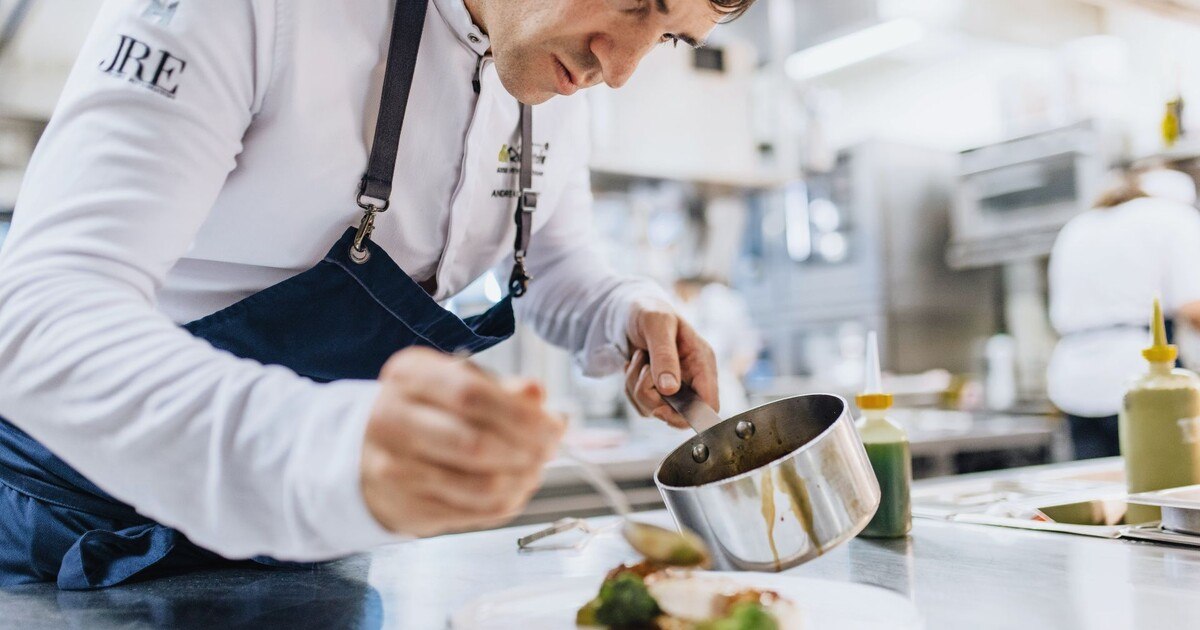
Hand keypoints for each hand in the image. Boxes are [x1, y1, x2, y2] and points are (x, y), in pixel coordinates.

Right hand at [360, 347, 564, 536]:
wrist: (367, 451)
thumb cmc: (426, 411)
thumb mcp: (456, 383)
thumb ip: (500, 389)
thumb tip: (537, 394)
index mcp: (409, 376)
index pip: (471, 395)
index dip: (521, 414)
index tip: (554, 425)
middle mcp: (393, 420)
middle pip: (475, 443)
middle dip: (527, 450)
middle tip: (550, 450)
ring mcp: (395, 470)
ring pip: (480, 486)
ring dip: (523, 480)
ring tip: (535, 469)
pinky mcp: (408, 508)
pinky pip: (474, 512)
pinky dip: (507, 502)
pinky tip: (515, 488)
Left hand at [624, 298, 718, 427]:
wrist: (628, 310)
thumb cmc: (649, 311)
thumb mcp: (657, 324)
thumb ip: (664, 355)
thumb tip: (670, 389)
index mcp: (702, 362)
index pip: (709, 404)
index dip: (690, 415)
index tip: (661, 408)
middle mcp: (691, 378)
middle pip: (679, 414)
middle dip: (653, 398)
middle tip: (644, 372)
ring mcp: (674, 386)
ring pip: (655, 410)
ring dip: (637, 387)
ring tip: (638, 358)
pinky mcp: (657, 390)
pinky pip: (641, 405)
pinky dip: (630, 388)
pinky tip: (634, 366)